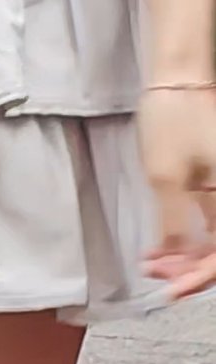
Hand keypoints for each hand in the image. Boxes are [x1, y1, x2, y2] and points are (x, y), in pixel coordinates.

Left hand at [140, 86, 215, 299]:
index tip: (172, 289)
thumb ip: (175, 224)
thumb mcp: (166, 175)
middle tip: (157, 275)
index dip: (199, 278)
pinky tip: (161, 245)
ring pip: (214, 237)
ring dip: (186, 255)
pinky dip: (187, 235)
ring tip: (153, 262)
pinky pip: (208, 220)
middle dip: (189, 268)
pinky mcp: (214, 181)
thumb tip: (178, 262)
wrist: (178, 74)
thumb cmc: (175, 117)